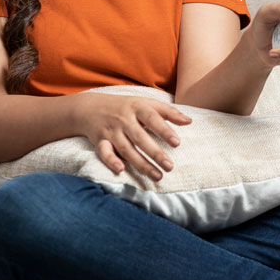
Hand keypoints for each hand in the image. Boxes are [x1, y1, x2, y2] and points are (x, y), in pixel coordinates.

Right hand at [70, 93, 191, 180]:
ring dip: (141, 164)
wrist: (90, 107)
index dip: (164, 130)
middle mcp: (123, 119)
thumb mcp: (145, 103)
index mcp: (136, 107)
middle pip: (140, 137)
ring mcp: (111, 131)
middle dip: (155, 152)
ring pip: (126, 149)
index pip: (152, 117)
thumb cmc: (125, 106)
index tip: (177, 143)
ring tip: (158, 176)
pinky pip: (104, 152)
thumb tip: (189, 121)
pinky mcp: (100, 142)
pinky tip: (121, 170)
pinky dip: (111, 161)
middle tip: (170, 166)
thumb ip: (167, 112)